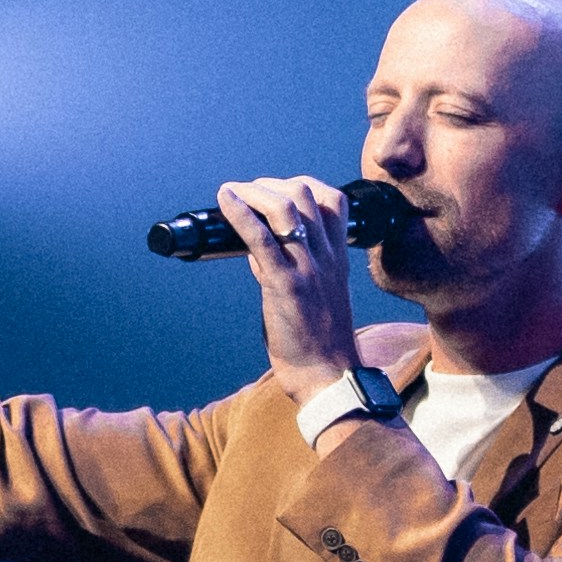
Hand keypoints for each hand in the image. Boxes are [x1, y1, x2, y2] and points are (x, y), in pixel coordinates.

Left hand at [216, 175, 366, 393]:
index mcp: (336, 259)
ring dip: (254, 191)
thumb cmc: (320, 344)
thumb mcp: (314, 297)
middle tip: (249, 190)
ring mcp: (308, 269)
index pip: (333, 201)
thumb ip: (289, 268)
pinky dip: (240, 213)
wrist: (328, 377)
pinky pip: (261, 239)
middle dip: (272, 184)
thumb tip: (257, 247)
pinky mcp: (286, 285)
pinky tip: (225, 200)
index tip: (279, 189)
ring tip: (234, 192)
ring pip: (284, 208)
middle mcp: (326, 258)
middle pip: (305, 194)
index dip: (304, 185)